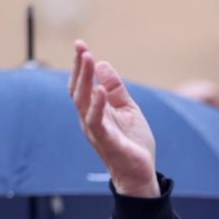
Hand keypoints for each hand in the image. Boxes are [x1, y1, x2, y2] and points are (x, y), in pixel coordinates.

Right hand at [69, 41, 158, 197]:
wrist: (140, 173)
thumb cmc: (132, 143)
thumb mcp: (128, 109)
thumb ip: (116, 89)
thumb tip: (102, 64)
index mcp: (94, 111)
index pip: (82, 85)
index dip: (80, 65)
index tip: (80, 45)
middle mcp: (89, 120)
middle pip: (78, 90)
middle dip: (79, 68)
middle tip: (81, 48)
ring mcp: (96, 131)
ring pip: (83, 102)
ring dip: (85, 80)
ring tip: (87, 59)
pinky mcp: (107, 142)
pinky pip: (97, 122)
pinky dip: (97, 106)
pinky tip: (99, 90)